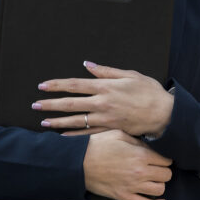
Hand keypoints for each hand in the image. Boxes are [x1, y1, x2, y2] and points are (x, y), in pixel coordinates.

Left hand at [33, 61, 173, 136]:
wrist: (164, 113)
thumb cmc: (149, 91)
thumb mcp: (130, 75)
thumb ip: (107, 70)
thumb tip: (87, 64)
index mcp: (106, 87)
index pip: (75, 85)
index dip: (57, 85)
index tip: (43, 86)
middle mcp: (102, 103)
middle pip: (71, 104)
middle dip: (50, 104)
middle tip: (35, 104)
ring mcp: (105, 118)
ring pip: (76, 121)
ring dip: (57, 121)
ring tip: (43, 121)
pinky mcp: (110, 129)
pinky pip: (87, 133)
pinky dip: (73, 134)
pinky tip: (62, 135)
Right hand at [83, 130, 171, 199]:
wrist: (79, 162)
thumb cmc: (98, 146)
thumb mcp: (120, 135)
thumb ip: (139, 142)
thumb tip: (150, 148)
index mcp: (141, 155)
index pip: (166, 161)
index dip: (166, 159)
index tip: (162, 159)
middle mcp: (140, 172)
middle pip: (166, 176)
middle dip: (165, 171)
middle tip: (159, 169)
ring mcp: (132, 187)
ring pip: (159, 190)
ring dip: (160, 185)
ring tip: (155, 181)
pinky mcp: (123, 197)